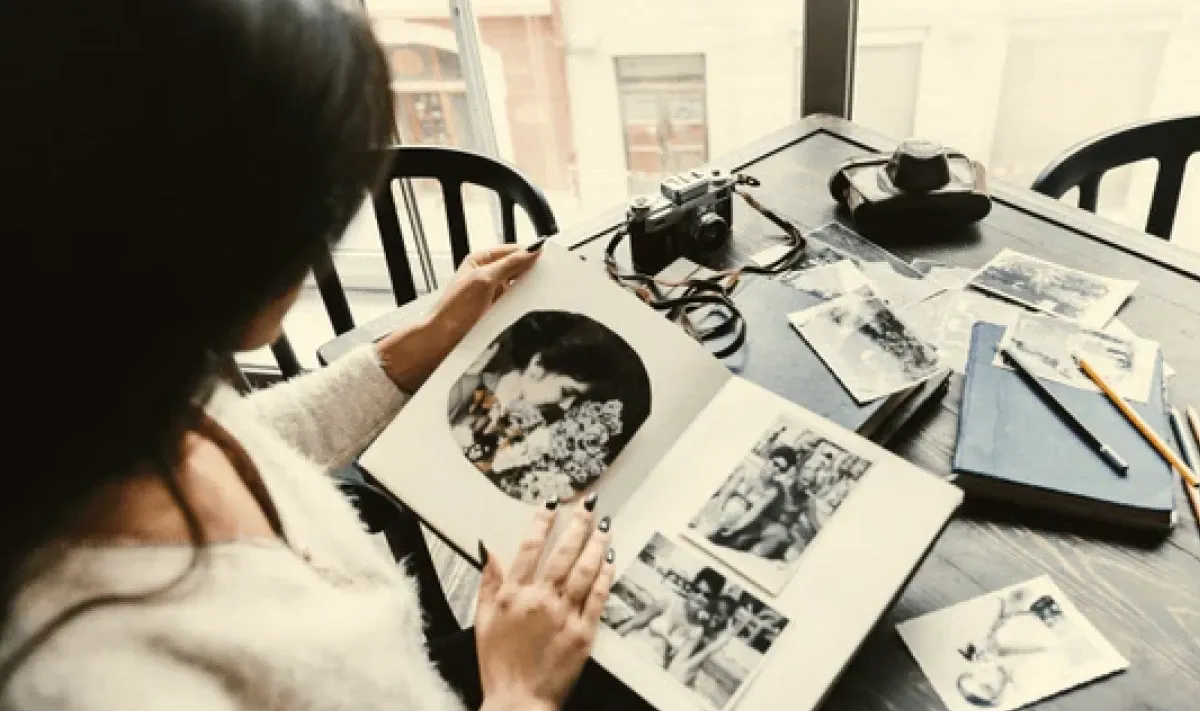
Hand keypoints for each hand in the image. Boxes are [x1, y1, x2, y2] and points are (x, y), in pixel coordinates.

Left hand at [377, 243, 541, 391]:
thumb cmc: (454, 309)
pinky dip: (523, 304)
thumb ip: (509, 264)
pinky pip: (516, 303)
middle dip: (530, 272)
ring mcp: (492, 293)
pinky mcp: (497, 310)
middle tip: (546, 276)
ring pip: (518, 286)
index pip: (512, 251)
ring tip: (536, 293)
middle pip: (517, 268)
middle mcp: (487, 275)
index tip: (546, 258)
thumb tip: (532, 251)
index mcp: (480, 260)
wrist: (444, 340)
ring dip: (527, 290)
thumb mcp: (484, 279)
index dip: (528, 253)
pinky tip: (528, 306)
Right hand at [475, 501, 614, 710]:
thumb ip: (489, 583)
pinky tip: (610, 558)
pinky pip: (597, 596)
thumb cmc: (498, 664)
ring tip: (604, 525)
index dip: (542, 521)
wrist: (519, 701)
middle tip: (588, 504)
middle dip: (577, 524)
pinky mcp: (583, 632)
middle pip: (562, 553)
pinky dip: (604, 574)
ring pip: (583, 570)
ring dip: (595, 543)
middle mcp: (539, 600)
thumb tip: (490, 551)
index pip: (529, 547)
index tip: (552, 503)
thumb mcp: (482, 621)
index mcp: (513, 595)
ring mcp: (564, 615)